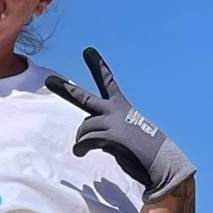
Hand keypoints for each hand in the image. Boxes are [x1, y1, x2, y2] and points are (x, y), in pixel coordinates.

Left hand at [45, 48, 195, 204]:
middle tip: (49, 81)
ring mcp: (113, 122)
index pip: (108, 83)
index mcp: (122, 107)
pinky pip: (86, 141)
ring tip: (84, 149)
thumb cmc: (145, 151)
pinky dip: (80, 148)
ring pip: (84, 128)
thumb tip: (88, 137)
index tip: (88, 51)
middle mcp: (116, 111)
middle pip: (84, 98)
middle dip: (66, 90)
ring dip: (82, 140)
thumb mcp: (126, 134)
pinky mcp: (111, 136)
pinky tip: (81, 153)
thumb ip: (107, 130)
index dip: (98, 66)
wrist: (163, 162)